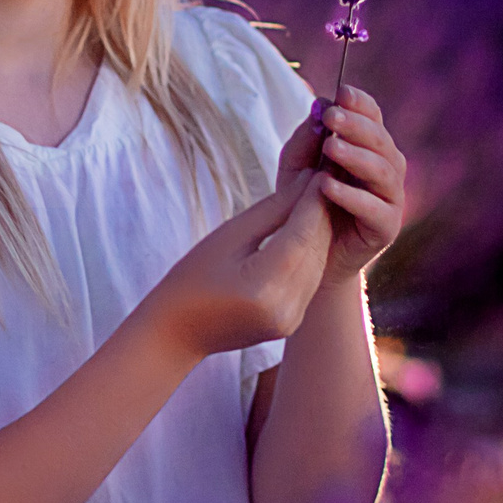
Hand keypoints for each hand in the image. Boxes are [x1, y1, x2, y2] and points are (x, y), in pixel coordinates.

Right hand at [133, 167, 333, 360]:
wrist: (176, 333)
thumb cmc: (192, 279)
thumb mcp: (230, 236)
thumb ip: (272, 210)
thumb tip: (307, 180)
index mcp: (265, 287)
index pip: (302, 233)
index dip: (314, 199)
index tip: (321, 169)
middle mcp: (286, 308)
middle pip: (316, 248)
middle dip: (322, 210)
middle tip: (326, 175)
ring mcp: (292, 319)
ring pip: (318, 262)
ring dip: (320, 230)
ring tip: (319, 196)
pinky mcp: (293, 322)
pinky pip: (311, 279)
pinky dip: (311, 252)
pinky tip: (309, 228)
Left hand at [278, 83, 407, 289]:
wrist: (309, 258)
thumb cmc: (304, 204)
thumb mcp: (296, 167)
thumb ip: (307, 138)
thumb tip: (319, 104)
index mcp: (368, 147)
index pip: (372, 117)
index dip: (360, 103)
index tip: (341, 92)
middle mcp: (386, 168)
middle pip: (380, 140)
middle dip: (356, 126)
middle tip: (333, 118)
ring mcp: (390, 197)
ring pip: (383, 170)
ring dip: (357, 157)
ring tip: (330, 149)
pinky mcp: (387, 227)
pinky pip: (376, 209)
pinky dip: (352, 196)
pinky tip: (328, 187)